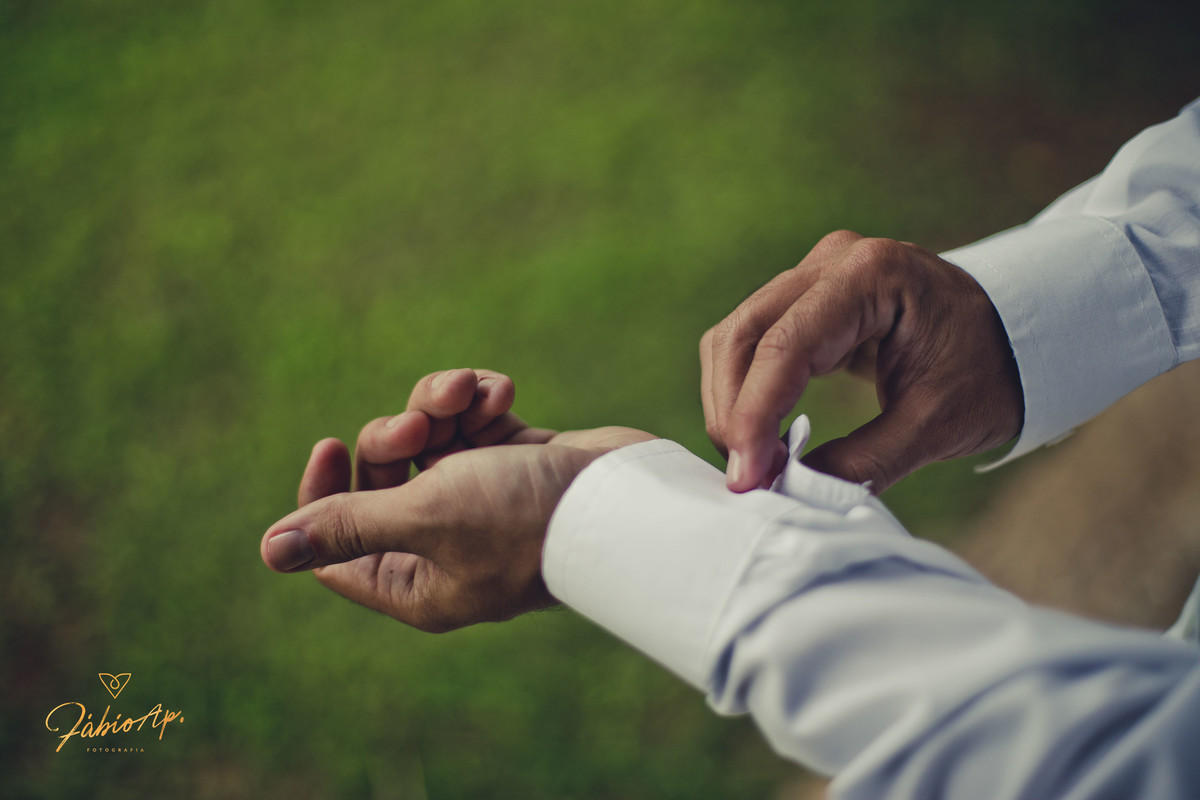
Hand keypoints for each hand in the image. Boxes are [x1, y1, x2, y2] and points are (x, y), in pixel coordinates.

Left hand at [262, 369, 655, 631]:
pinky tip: (501, 391)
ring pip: (427, 439)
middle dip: (397, 437)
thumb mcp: (427, 515)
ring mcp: (481, 499)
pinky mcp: (514, 461)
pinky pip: (470, 422)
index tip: (330, 446)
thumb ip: (348, 524)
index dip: (325, 493)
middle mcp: (444, 543)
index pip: (338, 544)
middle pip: (380, 480)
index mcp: (417, 579)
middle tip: (421, 425)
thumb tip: (271, 551)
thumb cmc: (526, 518)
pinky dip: (479, 401)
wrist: (627, 495)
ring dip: (441, 405)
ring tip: (471, 392)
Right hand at [701, 231, 1022, 492]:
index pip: (785, 345)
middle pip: (743, 333)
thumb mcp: (937, 424)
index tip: (747, 476)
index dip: (753, 414)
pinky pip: (752, 340)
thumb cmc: (989, 370)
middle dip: (732, 410)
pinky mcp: (808, 296)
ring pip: (736, 336)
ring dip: (730, 401)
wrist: (1020, 333)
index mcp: (872, 276)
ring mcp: (816, 273)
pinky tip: (760, 435)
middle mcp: (833, 261)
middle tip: (745, 476)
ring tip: (754, 461)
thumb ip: (866, 462)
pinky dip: (745, 390)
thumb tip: (792, 492)